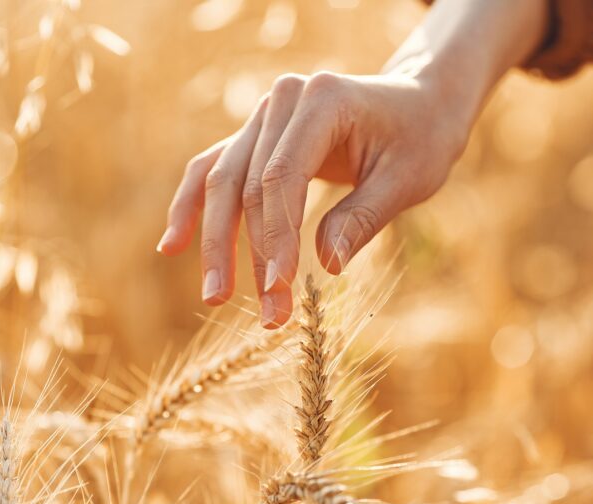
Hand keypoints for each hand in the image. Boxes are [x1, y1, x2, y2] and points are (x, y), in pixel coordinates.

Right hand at [157, 70, 468, 327]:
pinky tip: (172, 246)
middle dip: (251, 254)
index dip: (276, 236)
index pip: (282, 175)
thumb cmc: (420, 139)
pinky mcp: (256, 138)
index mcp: (321, 100)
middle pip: (246, 184)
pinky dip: (191, 207)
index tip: (281, 288)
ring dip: (218, 245)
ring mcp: (263, 117)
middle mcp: (282, 101)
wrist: (419, 104)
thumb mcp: (406, 180)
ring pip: (224, 184)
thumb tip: (326, 265)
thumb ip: (363, 218)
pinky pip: (214, 171)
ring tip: (215, 298)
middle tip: (266, 314)